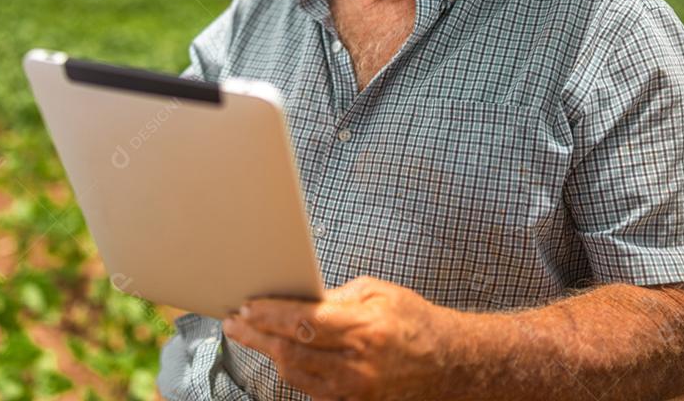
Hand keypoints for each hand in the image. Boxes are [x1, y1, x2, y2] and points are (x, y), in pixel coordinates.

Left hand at [222, 275, 459, 399]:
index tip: (247, 306)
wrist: (449, 362)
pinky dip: (291, 370)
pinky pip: (311, 389)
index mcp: (365, 330)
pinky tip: (279, 355)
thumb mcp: (377, 293)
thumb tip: (296, 298)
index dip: (269, 315)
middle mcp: (358, 366)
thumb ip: (335, 297)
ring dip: (268, 353)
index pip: (302, 322)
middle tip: (234, 322)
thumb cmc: (414, 321)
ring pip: (296, 374)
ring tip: (250, 335)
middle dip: (257, 335)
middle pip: (291, 352)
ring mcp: (356, 391)